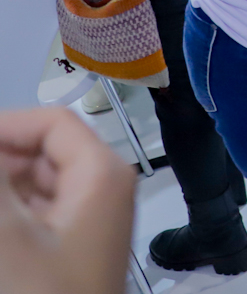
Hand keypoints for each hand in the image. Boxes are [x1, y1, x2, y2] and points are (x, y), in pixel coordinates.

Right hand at [0, 107, 135, 293]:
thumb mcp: (8, 234)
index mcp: (102, 175)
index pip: (50, 123)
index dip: (2, 127)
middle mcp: (100, 193)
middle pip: (36, 155)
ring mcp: (82, 227)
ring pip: (27, 192)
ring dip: (2, 192)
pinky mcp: (62, 257)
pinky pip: (26, 223)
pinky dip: (5, 219)